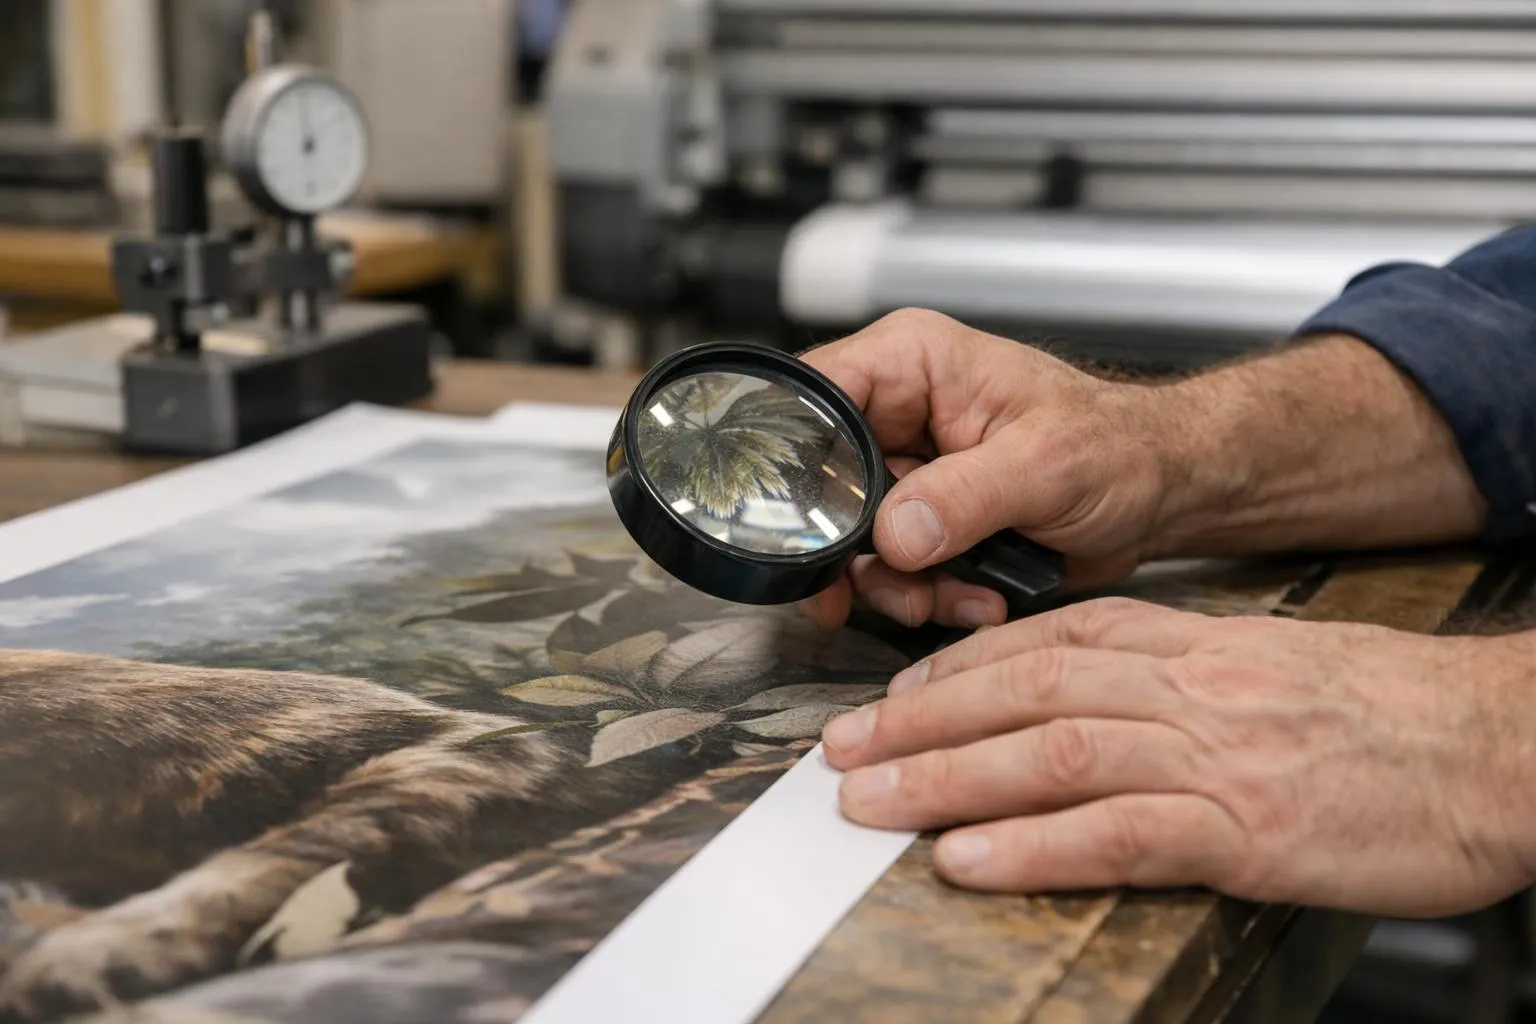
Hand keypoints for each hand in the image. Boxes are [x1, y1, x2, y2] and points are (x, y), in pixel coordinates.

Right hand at [796, 313, 1484, 631]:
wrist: (1162, 496)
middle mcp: (894, 415)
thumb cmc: (1122, 448)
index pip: (812, 397)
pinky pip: (888, 573)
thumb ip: (968, 495)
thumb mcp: (1049, 465)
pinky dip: (924, 598)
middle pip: (816, 485)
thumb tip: (896, 533)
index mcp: (910, 365)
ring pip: (848, 543)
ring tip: (958, 596)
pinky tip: (975, 599)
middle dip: (856, 551)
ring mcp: (905, 473)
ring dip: (896, 587)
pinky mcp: (921, 523)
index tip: (814, 525)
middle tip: (897, 584)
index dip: (795, 461)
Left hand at [821, 598, 1535, 917]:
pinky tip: (968, 860)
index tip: (890, 699)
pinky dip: (1034, 847)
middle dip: (917, 722)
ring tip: (870, 804)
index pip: (1039, 641)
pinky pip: (1119, 833)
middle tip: (841, 751)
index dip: (948, 673)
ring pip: (1047, 751)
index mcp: (1184, 641)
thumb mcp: (1259, 666)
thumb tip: (1077, 703)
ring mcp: (1212, 753)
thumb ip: (1166, 676)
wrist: (1494, 740)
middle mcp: (1183, 684)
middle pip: (1020, 689)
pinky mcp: (1246, 827)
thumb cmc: (1383, 712)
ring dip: (945, 779)